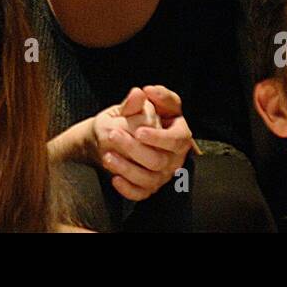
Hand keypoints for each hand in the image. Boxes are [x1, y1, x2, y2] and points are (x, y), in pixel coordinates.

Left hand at [91, 87, 194, 201]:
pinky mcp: (150, 186)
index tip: (138, 131)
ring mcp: (163, 174)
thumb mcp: (139, 105)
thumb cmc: (137, 118)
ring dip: (127, 169)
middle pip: (160, 160)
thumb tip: (141, 92)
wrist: (119, 135)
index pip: (177, 139)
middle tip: (113, 136)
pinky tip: (115, 178)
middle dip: (135, 149)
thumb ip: (141, 100)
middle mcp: (174, 157)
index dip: (159, 137)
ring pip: (150, 178)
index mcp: (179, 134)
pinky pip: (141, 194)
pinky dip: (128, 189)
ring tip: (107, 156)